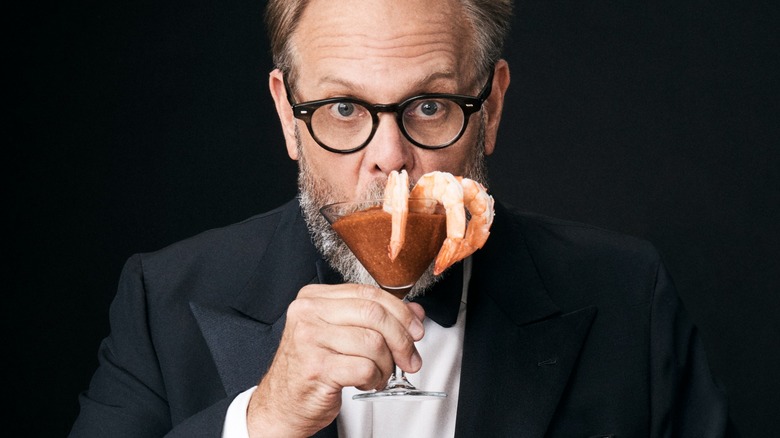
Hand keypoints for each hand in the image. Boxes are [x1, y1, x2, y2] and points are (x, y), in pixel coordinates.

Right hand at [246, 283, 425, 436]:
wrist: (282, 404)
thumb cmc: (311, 367)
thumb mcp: (341, 334)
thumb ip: (375, 319)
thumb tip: (414, 313)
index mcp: (314, 298)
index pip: (368, 293)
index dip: (400, 311)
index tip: (415, 329)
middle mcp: (309, 313)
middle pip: (374, 314)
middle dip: (401, 339)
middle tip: (409, 358)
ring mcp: (310, 339)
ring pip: (373, 342)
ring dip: (386, 364)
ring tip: (380, 374)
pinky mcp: (316, 368)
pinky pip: (364, 367)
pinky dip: (375, 378)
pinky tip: (367, 381)